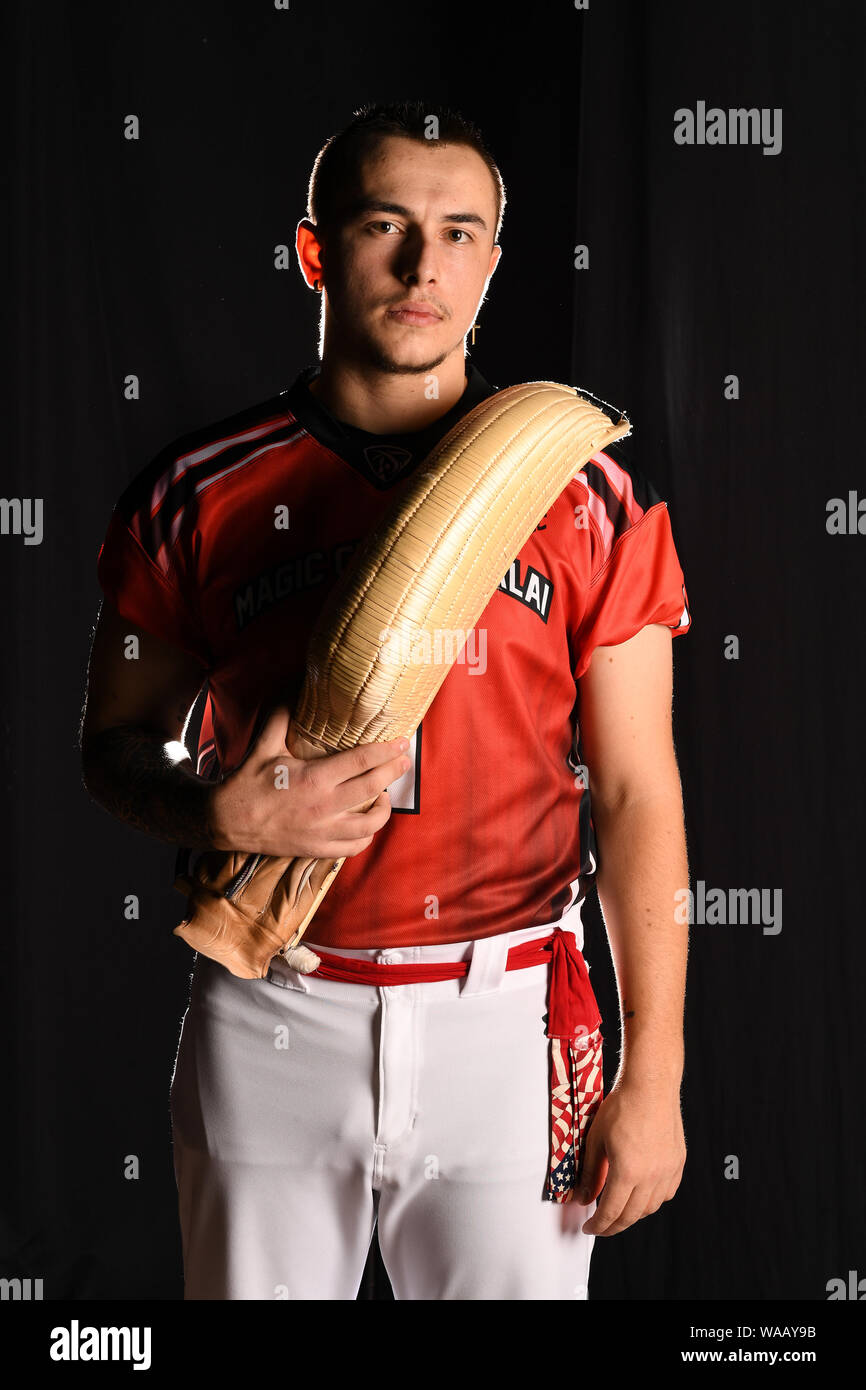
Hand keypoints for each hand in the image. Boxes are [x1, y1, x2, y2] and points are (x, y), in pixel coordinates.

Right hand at [209, 703, 410, 859]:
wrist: (226, 821)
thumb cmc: (247, 782)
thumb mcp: (264, 745)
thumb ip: (281, 716)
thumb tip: (292, 689)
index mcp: (313, 778)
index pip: (361, 761)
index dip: (386, 751)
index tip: (402, 742)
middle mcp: (323, 806)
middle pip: (373, 787)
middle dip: (395, 771)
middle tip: (404, 760)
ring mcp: (322, 832)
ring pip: (370, 823)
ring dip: (385, 807)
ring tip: (386, 793)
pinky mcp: (318, 849)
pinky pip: (354, 846)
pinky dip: (367, 834)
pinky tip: (368, 822)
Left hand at [574, 1075, 685, 1235]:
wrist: (650, 1086)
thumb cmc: (621, 1107)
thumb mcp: (596, 1140)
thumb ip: (590, 1173)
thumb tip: (582, 1198)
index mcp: (628, 1172)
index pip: (611, 1212)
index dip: (598, 1226)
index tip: (589, 1229)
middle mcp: (651, 1177)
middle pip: (632, 1216)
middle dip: (613, 1226)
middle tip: (601, 1225)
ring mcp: (668, 1171)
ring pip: (651, 1207)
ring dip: (634, 1214)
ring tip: (620, 1209)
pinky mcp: (678, 1163)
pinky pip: (667, 1193)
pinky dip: (653, 1200)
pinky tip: (642, 1193)